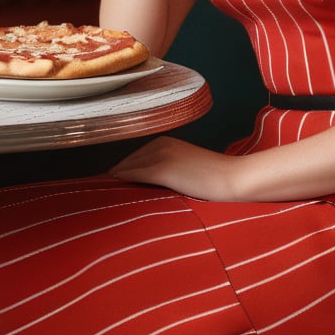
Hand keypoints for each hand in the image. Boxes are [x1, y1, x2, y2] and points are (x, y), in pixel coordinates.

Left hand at [109, 136, 242, 201]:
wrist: (233, 179)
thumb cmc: (214, 178)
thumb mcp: (186, 168)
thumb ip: (166, 171)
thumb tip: (146, 183)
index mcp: (165, 143)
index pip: (134, 158)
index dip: (122, 171)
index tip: (111, 183)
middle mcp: (160, 144)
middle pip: (128, 162)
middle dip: (117, 175)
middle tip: (102, 189)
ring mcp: (160, 155)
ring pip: (129, 168)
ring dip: (117, 179)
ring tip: (103, 192)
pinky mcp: (162, 168)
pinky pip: (135, 174)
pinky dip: (123, 180)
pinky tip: (113, 187)